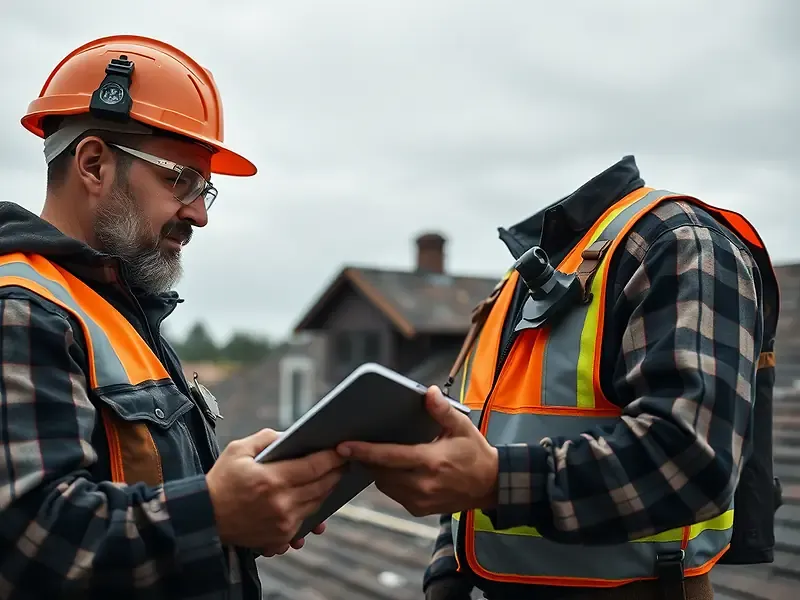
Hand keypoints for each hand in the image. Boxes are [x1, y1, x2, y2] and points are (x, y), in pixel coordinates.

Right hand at [207, 428, 344, 554]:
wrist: (204, 518)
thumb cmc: (221, 481)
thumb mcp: (239, 450)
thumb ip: (267, 439)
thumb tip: (292, 436)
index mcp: (272, 480)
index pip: (314, 466)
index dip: (332, 457)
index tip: (341, 449)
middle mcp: (282, 504)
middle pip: (322, 486)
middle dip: (335, 472)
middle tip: (343, 460)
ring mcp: (283, 523)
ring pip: (318, 503)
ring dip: (327, 489)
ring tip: (332, 475)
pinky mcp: (281, 537)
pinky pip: (307, 520)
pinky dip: (313, 507)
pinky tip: (315, 496)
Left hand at [337, 386, 497, 516]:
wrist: (490, 485)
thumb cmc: (474, 453)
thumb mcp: (462, 427)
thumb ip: (443, 411)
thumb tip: (429, 392)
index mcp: (432, 462)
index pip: (389, 457)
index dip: (364, 451)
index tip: (343, 446)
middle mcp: (423, 484)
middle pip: (380, 472)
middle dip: (366, 460)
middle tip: (353, 446)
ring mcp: (420, 500)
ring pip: (384, 485)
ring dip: (377, 470)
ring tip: (374, 455)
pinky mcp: (419, 509)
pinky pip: (394, 494)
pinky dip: (389, 481)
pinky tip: (391, 468)